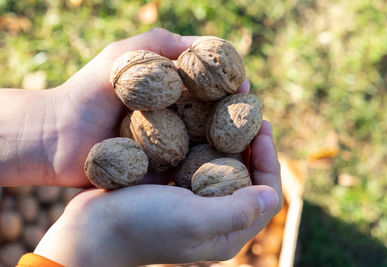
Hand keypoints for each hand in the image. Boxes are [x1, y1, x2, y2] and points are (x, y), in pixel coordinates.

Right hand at [34, 120, 281, 265]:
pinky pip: (199, 158)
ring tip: (230, 108)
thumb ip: (236, 212)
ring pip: (224, 164)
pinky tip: (201, 117)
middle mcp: (215, 217)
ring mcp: (195, 200)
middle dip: (252, 143)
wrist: (92, 228)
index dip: (270, 161)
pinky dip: (204, 138)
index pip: (265, 196)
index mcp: (227, 232)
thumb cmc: (141, 227)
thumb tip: (273, 196)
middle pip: (247, 176)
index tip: (264, 128)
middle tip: (251, 112)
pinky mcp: (177, 186)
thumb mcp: (193, 221)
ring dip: (230, 137)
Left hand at [49, 28, 250, 186]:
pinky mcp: (159, 170)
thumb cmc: (86, 91)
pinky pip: (187, 169)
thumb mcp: (122, 55)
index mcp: (168, 90)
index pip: (208, 86)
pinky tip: (225, 171)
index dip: (229, 84)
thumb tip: (205, 45)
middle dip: (235, 117)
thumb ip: (160, 43)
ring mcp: (167, 145)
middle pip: (212, 116)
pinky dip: (206, 169)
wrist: (54, 135)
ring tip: (247, 146)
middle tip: (255, 121)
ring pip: (204, 144)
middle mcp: (172, 117)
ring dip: (226, 145)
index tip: (244, 87)